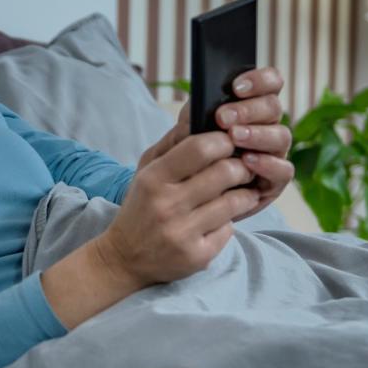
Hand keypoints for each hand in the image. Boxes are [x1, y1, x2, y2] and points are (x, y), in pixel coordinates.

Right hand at [102, 130, 259, 288]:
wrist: (124, 258)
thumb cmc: (141, 206)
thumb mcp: (147, 170)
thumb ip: (174, 141)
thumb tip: (198, 109)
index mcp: (154, 178)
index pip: (200, 148)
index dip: (223, 141)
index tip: (229, 142)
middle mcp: (167, 205)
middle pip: (225, 172)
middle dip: (241, 166)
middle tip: (241, 167)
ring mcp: (183, 232)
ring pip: (234, 202)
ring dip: (244, 193)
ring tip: (240, 191)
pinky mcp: (197, 256)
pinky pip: (229, 230)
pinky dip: (229, 222)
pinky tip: (220, 219)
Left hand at [139, 66, 292, 222]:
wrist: (180, 205)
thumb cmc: (181, 166)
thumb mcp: (178, 142)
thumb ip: (188, 123)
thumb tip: (195, 107)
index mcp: (248, 108)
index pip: (269, 83)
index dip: (259, 80)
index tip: (235, 87)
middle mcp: (265, 127)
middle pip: (273, 107)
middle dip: (249, 109)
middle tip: (223, 118)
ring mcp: (273, 154)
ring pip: (281, 136)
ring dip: (258, 134)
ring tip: (234, 137)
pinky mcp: (274, 181)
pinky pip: (284, 170)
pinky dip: (268, 164)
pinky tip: (248, 161)